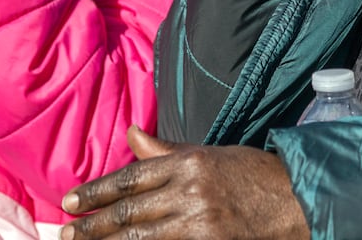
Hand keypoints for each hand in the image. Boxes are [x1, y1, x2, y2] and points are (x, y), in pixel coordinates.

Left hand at [60, 126, 308, 239]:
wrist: (297, 202)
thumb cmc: (251, 175)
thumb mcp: (208, 154)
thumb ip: (164, 150)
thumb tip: (130, 133)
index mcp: (188, 165)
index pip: (131, 178)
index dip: (97, 191)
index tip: (70, 202)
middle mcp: (191, 194)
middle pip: (130, 212)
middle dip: (93, 225)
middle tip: (64, 233)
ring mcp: (200, 226)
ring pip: (141, 238)